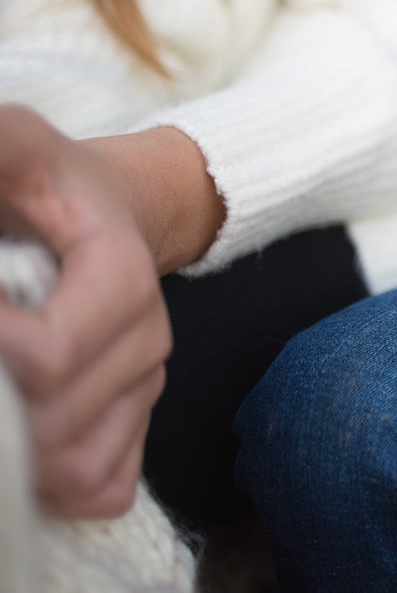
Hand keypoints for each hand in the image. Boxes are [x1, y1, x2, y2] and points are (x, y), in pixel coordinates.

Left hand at [0, 104, 205, 516]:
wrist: (114, 208)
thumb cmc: (51, 181)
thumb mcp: (18, 145)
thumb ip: (4, 147)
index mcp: (122, 273)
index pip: (47, 357)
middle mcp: (147, 337)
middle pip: (53, 423)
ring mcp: (146, 385)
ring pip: (74, 465)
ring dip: (15, 449)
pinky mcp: (138, 421)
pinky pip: (102, 487)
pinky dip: (50, 484)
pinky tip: (18, 436)